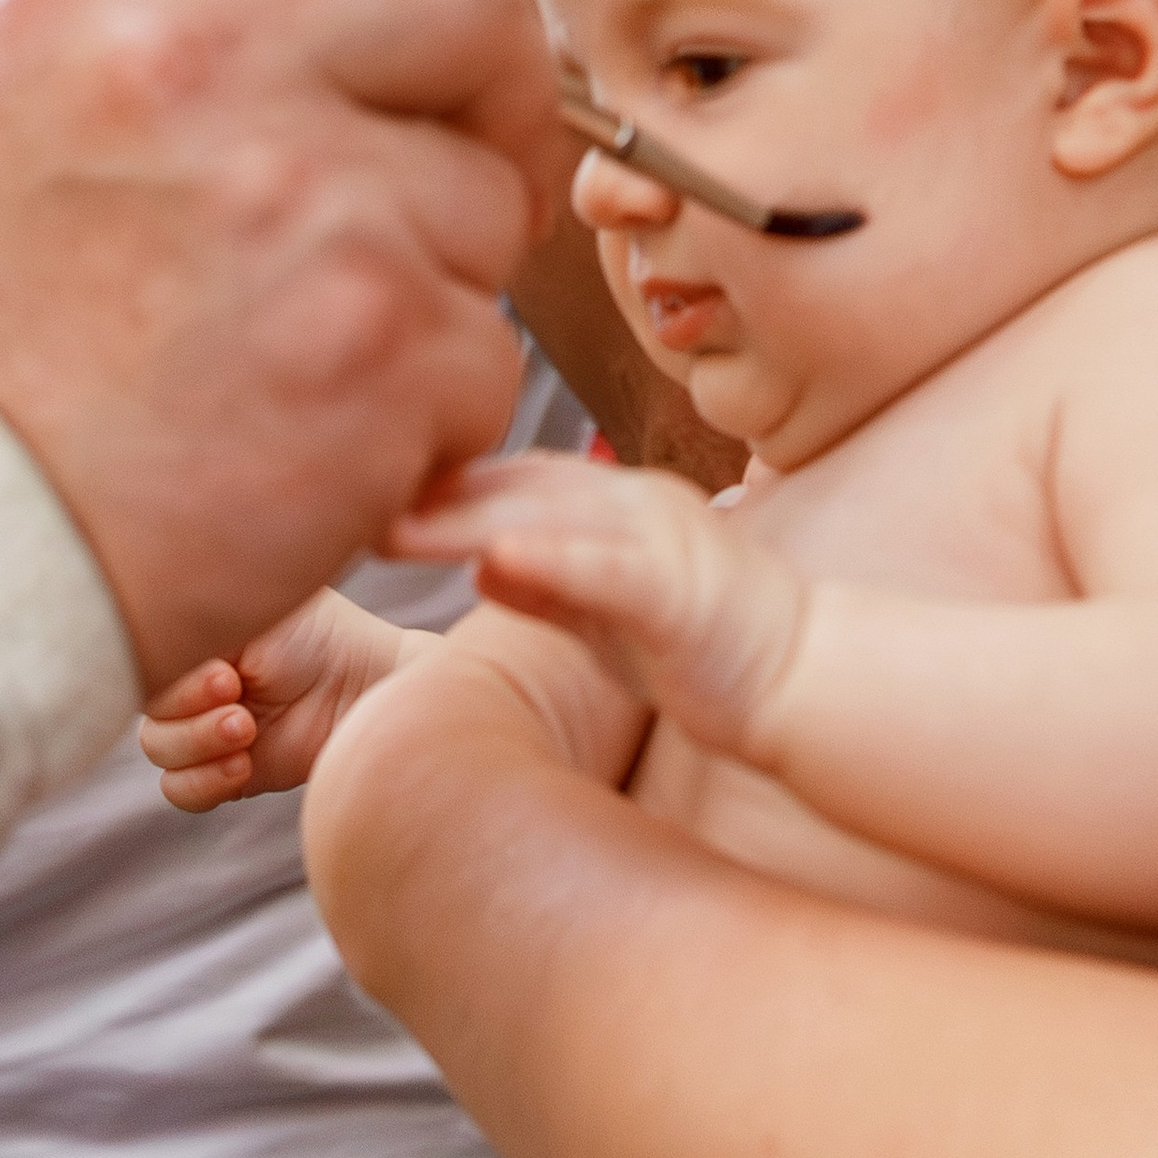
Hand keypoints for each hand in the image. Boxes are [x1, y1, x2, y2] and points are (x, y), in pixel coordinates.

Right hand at [0, 0, 558, 693]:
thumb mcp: (13, 110)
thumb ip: (175, 22)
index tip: (440, 41)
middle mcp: (204, 66)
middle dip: (497, 98)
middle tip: (465, 186)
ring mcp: (306, 204)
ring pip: (489, 206)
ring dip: (436, 292)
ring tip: (304, 366)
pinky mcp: (377, 349)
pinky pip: (485, 363)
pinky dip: (427, 426)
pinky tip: (311, 455)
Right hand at [139, 592, 410, 809]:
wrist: (367, 684)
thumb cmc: (318, 633)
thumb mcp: (253, 611)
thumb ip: (199, 616)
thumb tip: (154, 628)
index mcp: (188, 639)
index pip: (138, 659)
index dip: (168, 670)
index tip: (222, 667)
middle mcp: (189, 683)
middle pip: (142, 705)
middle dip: (185, 705)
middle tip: (235, 691)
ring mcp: (205, 730)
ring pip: (158, 749)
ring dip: (197, 741)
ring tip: (245, 728)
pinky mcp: (228, 772)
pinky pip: (180, 791)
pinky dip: (203, 782)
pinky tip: (242, 764)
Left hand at [393, 454, 807, 758]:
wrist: (809, 678)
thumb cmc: (709, 650)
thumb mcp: (610, 612)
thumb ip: (549, 584)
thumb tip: (480, 564)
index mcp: (619, 504)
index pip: (514, 479)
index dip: (442, 481)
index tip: (367, 485)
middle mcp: (637, 504)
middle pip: (517, 488)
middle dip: (432, 492)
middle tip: (348, 496)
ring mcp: (661, 542)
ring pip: (551, 518)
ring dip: (467, 519)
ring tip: (392, 526)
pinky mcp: (680, 592)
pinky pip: (607, 571)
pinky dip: (551, 561)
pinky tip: (491, 560)